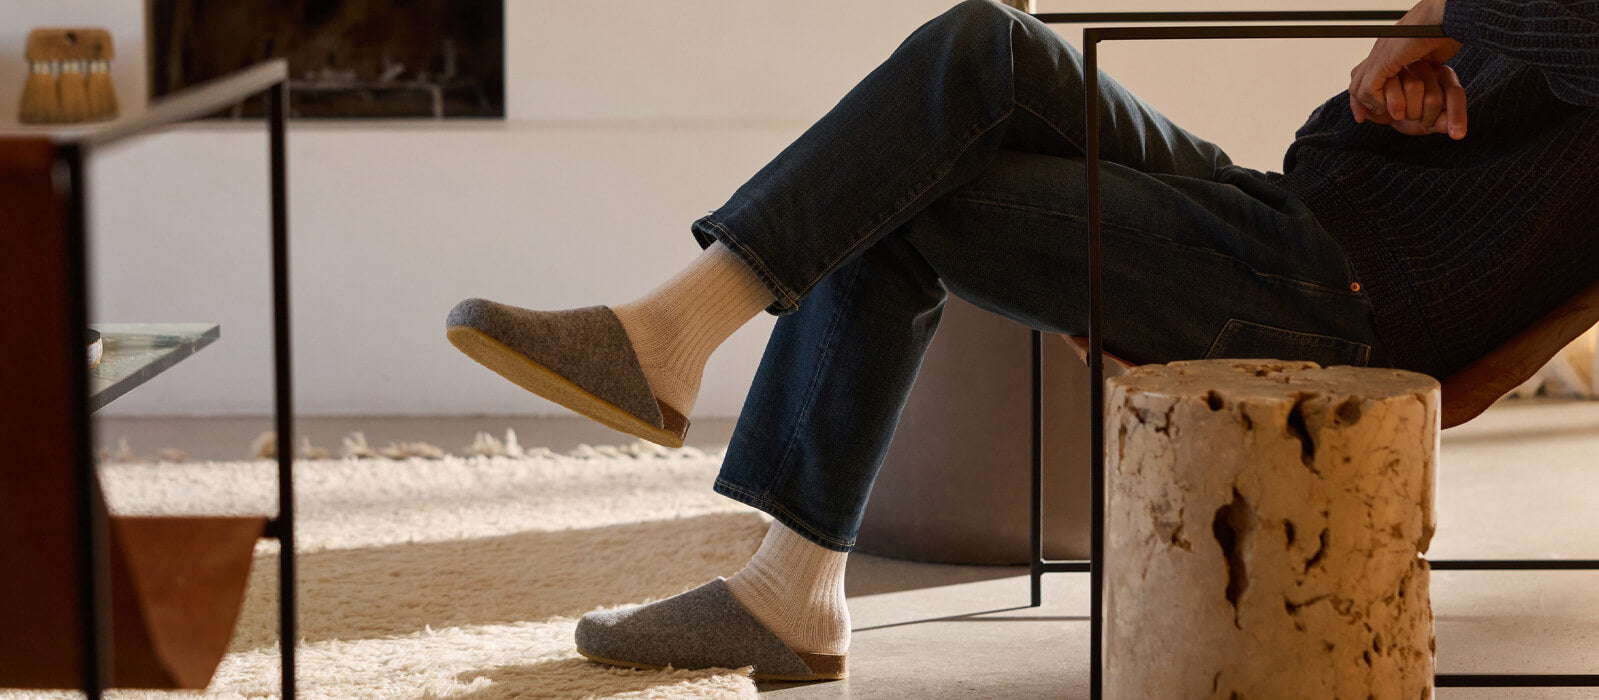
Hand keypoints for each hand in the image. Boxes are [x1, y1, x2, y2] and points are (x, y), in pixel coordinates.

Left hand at [1348, 0, 1466, 136]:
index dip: (1365, 94)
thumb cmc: (1447, 30)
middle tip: (1364, 118)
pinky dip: (1380, 103)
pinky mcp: (1384, 61)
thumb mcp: (1431, 54)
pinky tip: (1395, 110)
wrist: (1448, 16)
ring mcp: (1379, 54)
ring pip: (1359, 87)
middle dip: (1358, 103)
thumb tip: (1424, 75)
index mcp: (1389, 48)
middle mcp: (1380, 50)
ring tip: (1391, 116)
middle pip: (1355, 81)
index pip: (1365, 73)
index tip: (1369, 111)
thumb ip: (1421, 66)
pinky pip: (1370, 89)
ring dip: (1373, 106)